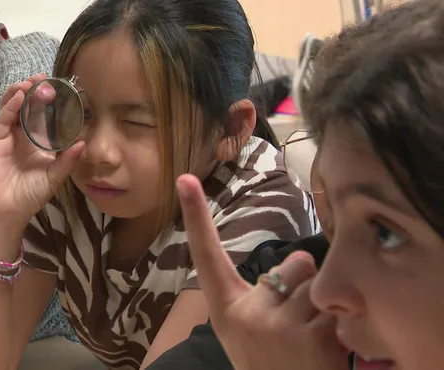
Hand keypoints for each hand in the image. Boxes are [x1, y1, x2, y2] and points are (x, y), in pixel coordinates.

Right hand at [0, 74, 84, 234]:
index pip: (43, 114)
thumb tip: (83, 143)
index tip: (60, 87)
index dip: (49, 101)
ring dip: (21, 92)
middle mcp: (21, 135)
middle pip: (27, 105)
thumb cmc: (30, 196)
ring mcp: (7, 136)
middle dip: (35, 90)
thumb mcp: (54, 177)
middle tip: (45, 79)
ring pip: (12, 107)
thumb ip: (67, 160)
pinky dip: (10, 106)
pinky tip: (19, 96)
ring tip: (31, 83)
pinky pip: (2, 119)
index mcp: (36, 141)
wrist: (8, 211)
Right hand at [176, 174, 348, 369]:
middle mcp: (248, 316)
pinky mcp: (313, 340)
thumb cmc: (269, 364)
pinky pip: (340, 308)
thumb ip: (267, 294)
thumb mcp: (249, 330)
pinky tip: (329, 351)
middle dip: (306, 286)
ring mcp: (279, 328)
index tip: (184, 178)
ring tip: (315, 340)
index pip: (207, 255)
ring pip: (322, 285)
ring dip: (326, 307)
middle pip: (295, 265)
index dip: (195, 216)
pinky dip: (343, 327)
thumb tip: (305, 261)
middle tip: (299, 325)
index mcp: (227, 310)